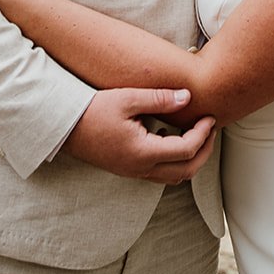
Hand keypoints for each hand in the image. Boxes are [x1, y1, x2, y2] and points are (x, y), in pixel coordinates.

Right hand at [64, 87, 216, 183]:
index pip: (186, 150)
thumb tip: (188, 97)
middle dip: (204, 150)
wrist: (63, 126)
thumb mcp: (127, 98)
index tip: (209, 117)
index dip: (203, 134)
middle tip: (210, 129)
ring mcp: (133, 172)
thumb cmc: (93, 110)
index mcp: (143, 152)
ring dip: (190, 158)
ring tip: (195, 133)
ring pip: (174, 176)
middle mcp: (140, 168)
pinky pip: (160, 173)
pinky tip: (167, 136)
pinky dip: (173, 160)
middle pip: (186, 171)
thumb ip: (160, 99)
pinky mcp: (127, 169)